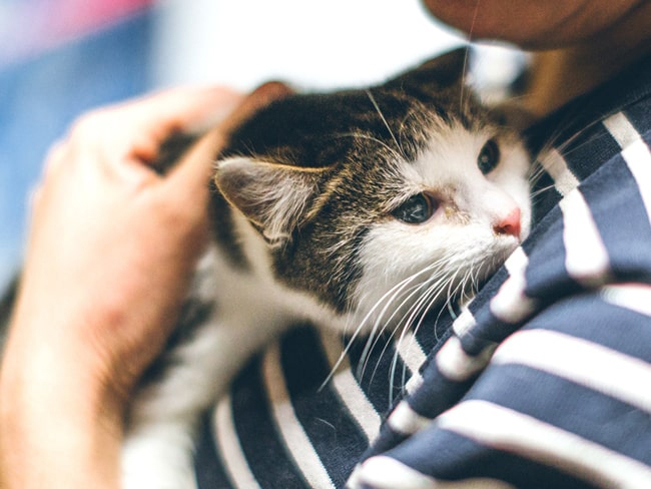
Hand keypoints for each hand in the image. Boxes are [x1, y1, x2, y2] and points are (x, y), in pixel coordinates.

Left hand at [0, 83, 290, 488]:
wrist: (71, 370)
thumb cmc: (117, 295)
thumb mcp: (180, 211)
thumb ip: (226, 146)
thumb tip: (271, 93)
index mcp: (99, 136)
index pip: (195, 101)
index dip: (250, 111)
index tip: (295, 126)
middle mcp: (83, 152)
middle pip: (179, 130)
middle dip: (227, 148)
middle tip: (272, 171)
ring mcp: (82, 187)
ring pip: (165, 162)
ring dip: (205, 175)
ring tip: (241, 196)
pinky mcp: (90, 218)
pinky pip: (147, 190)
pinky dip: (180, 197)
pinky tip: (201, 218)